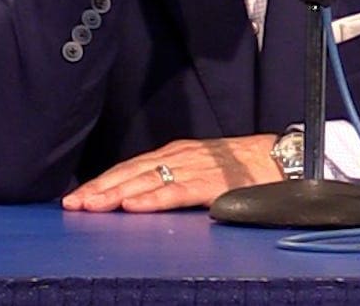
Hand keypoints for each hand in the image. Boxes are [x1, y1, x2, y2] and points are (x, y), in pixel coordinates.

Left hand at [62, 135, 281, 211]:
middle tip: (72, 204)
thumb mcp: (203, 170)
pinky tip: (134, 206)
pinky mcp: (214, 182)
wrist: (286, 158)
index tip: (77, 197)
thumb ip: (176, 180)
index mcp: (178, 154)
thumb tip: (142, 198)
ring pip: (148, 180)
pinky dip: (154, 198)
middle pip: (132, 172)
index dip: (103, 181)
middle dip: (100, 188)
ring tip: (91, 206)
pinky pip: (178, 190)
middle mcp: (181, 156)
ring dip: (117, 193)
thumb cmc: (246, 168)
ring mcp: (196, 167)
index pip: (131, 167)